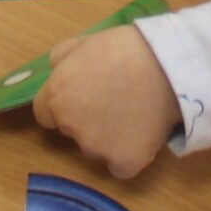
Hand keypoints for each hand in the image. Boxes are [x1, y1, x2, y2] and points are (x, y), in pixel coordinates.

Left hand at [33, 24, 180, 178]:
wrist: (165, 67)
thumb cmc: (123, 49)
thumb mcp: (81, 42)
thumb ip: (60, 61)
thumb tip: (56, 72)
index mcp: (56, 98)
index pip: (45, 114)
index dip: (64, 106)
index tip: (83, 98)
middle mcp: (70, 127)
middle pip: (71, 132)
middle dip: (85, 121)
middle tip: (113, 101)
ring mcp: (97, 148)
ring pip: (95, 150)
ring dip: (107, 139)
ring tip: (133, 114)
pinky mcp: (124, 162)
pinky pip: (120, 168)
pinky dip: (128, 157)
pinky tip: (141, 137)